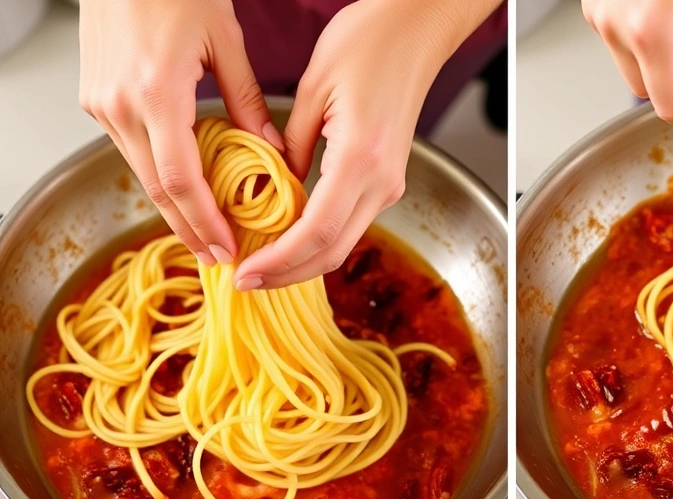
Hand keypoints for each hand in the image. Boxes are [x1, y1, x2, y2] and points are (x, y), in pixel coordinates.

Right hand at [78, 0, 283, 266]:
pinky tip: (185, 190)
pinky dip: (159, 175)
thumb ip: (247, 101)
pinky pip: (131, 149)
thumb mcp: (224, 42)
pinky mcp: (95, 98)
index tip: (228, 250)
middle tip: (220, 259)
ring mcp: (101, 104)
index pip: (181, 180)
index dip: (205, 222)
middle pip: (157, 189)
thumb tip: (272, 150)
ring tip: (208, 234)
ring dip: (173, 207)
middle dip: (189, 230)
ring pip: (141, 172)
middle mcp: (120, 106)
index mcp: (156, 94)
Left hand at [233, 0, 501, 290]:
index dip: (277, 262)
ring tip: (260, 261)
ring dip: (302, 260)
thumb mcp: (312, 90)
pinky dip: (317, 238)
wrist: (416, 29)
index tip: (243, 274)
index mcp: (359, 159)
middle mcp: (381, 181)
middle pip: (332, 252)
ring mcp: (389, 183)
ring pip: (343, 242)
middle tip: (245, 281)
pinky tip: (287, 234)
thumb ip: (291, 147)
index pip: (314, 233)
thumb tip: (276, 189)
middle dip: (287, 275)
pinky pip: (350, 222)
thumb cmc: (367, 42)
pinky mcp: (389, 178)